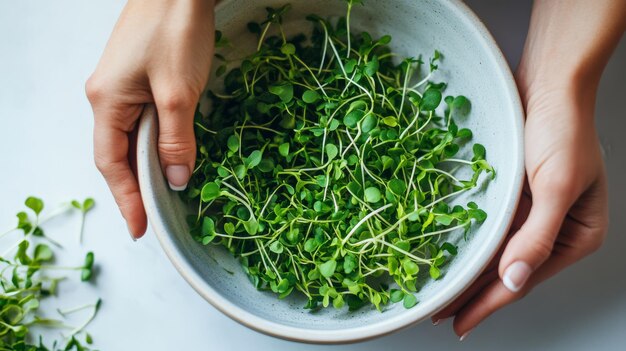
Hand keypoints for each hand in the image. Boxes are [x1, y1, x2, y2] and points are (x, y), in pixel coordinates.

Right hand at [86, 0, 214, 238]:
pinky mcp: (138, 79)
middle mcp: (107, 98)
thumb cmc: (175, 30)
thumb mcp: (180, 93)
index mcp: (107, 103)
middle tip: (155, 218)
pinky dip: (155, 143)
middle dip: (136, 188)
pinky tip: (170, 154)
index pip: (111, 164)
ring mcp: (121, 88)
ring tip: (164, 196)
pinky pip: (142, 122)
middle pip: (118, 154)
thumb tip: (177, 179)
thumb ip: (177, 139)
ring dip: (147, 166)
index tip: (140, 229)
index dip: (126, 199)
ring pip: (132, 139)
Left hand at [431, 77, 607, 337]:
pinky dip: (471, 244)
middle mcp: (554, 228)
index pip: (524, 279)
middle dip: (473, 295)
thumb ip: (537, 236)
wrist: (548, 83)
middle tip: (439, 315)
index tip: (459, 324)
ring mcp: (533, 212)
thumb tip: (515, 280)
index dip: (488, 304)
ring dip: (469, 272)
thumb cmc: (562, 129)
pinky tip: (452, 256)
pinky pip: (489, 228)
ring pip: (495, 252)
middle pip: (507, 270)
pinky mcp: (515, 196)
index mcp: (576, 234)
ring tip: (441, 293)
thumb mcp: (556, 185)